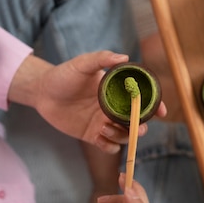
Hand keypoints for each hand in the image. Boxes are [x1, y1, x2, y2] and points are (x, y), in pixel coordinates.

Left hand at [9, 50, 166, 152]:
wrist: (42, 92)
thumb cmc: (63, 75)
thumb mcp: (82, 64)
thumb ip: (102, 59)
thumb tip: (124, 57)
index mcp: (117, 92)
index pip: (142, 99)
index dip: (155, 106)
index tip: (161, 111)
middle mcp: (113, 108)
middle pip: (137, 122)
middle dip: (140, 127)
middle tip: (134, 126)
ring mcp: (103, 122)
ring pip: (124, 136)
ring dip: (120, 135)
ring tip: (103, 127)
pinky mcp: (92, 135)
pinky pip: (108, 146)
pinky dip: (109, 145)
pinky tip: (100, 137)